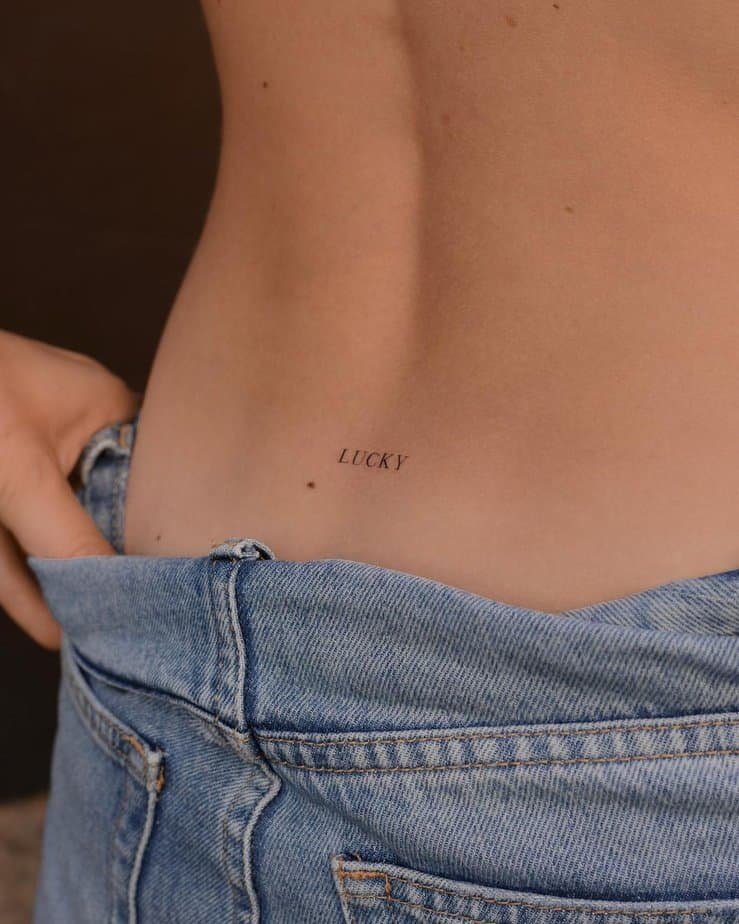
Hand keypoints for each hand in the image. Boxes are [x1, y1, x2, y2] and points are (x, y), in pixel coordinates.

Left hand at [0, 330, 140, 647]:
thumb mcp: (23, 473)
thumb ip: (70, 539)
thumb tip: (112, 597)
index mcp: (104, 410)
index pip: (151, 479)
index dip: (161, 531)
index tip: (170, 583)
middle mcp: (73, 435)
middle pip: (102, 512)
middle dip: (110, 567)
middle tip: (133, 622)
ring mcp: (25, 462)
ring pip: (53, 533)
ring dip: (65, 585)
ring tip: (92, 638)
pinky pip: (12, 545)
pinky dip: (25, 583)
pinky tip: (48, 626)